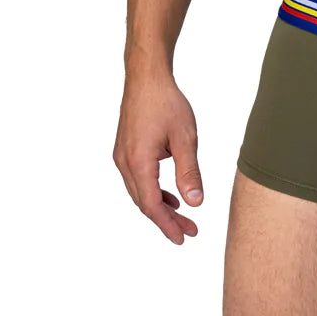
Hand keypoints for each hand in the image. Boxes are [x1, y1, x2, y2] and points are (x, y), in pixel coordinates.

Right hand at [113, 67, 203, 243]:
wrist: (146, 77)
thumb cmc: (167, 103)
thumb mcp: (185, 138)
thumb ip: (189, 173)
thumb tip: (195, 203)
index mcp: (138, 162)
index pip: (152, 205)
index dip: (167, 225)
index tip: (183, 238)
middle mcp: (124, 163)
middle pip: (145, 203)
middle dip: (167, 220)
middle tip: (190, 232)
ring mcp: (122, 156)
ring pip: (140, 192)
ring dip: (161, 206)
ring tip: (183, 218)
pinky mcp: (125, 150)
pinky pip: (138, 179)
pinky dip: (154, 191)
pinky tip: (170, 196)